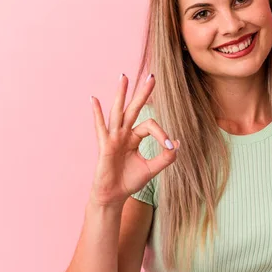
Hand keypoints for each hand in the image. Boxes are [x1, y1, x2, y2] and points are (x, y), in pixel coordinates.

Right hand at [89, 73, 178, 207]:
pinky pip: (100, 127)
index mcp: (134, 137)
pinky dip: (97, 113)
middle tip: (152, 76)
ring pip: (118, 111)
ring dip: (121, 94)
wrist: (114, 196)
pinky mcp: (105, 145)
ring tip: (124, 76)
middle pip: (134, 108)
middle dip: (143, 93)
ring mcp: (113, 137)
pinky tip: (94, 99)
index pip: (150, 125)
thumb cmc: (130, 181)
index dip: (162, 134)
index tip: (170, 147)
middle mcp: (123, 133)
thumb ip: (166, 157)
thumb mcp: (152, 168)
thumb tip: (178, 143)